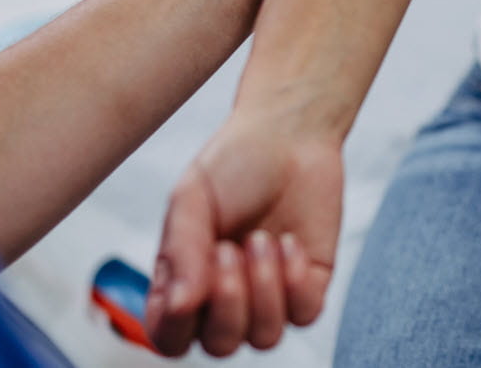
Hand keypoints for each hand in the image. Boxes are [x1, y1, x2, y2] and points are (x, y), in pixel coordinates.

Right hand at [145, 113, 343, 356]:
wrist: (288, 134)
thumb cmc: (232, 164)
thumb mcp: (191, 200)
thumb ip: (182, 252)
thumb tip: (180, 305)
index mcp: (184, 281)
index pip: (170, 338)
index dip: (178, 326)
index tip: (190, 285)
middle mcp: (224, 297)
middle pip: (220, 346)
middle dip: (229, 301)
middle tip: (231, 248)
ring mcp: (268, 295)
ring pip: (265, 338)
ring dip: (265, 288)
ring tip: (263, 238)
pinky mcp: (309, 285)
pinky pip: (304, 315)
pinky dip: (297, 281)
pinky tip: (289, 240)